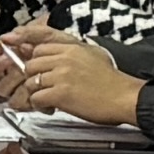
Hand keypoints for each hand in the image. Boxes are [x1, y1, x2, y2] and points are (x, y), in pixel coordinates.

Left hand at [0, 30, 138, 125]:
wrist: (124, 97)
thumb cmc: (112, 81)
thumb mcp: (93, 55)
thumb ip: (73, 52)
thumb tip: (57, 55)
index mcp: (72, 47)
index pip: (40, 45)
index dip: (32, 57)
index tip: (29, 64)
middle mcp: (65, 57)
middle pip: (31, 63)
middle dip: (32, 77)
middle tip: (39, 88)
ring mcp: (62, 74)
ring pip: (31, 80)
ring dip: (35, 92)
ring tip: (45, 100)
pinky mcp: (61, 93)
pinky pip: (37, 97)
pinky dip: (39, 105)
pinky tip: (49, 107)